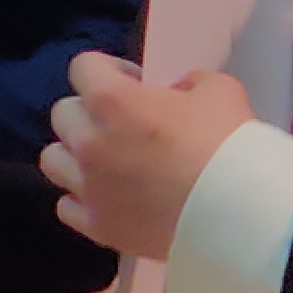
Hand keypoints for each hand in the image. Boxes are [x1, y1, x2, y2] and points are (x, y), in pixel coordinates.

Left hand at [43, 52, 252, 259]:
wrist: (240, 214)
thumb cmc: (228, 144)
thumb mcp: (218, 90)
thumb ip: (187, 82)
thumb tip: (173, 93)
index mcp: (111, 100)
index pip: (83, 68)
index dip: (108, 71)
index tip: (134, 84)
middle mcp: (88, 141)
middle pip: (63, 114)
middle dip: (90, 112)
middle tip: (123, 125)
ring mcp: (87, 187)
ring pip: (53, 159)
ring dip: (74, 155)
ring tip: (106, 162)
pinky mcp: (96, 225)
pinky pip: (66, 206)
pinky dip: (82, 199)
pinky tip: (108, 198)